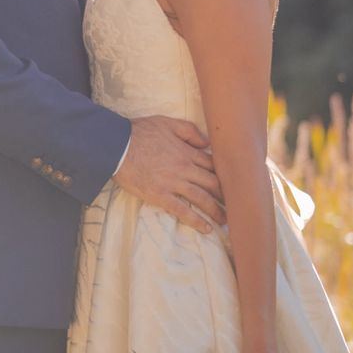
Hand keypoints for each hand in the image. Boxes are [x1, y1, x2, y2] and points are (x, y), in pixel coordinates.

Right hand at [113, 115, 224, 229]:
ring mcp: (173, 183)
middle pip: (213, 184)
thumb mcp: (167, 123)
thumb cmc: (139, 132)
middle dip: (227, 196)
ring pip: (202, 199)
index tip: (234, 185)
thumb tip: (206, 143)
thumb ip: (190, 131)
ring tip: (226, 221)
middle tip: (236, 206)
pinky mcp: (160, 195)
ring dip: (217, 211)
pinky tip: (206, 229)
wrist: (116, 146)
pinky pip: (182, 210)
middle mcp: (185, 169)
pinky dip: (196, 221)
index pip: (213, 166)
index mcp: (187, 152)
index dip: (226, 176)